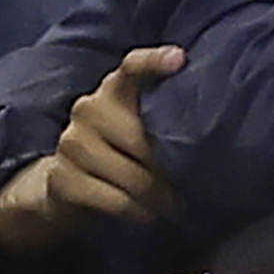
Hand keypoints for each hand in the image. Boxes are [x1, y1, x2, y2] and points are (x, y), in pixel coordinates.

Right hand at [0, 45, 186, 260]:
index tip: (180, 59)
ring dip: (158, 196)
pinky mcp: (61, 178)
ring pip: (130, 174)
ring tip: (174, 205)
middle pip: (140, 137)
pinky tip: (148, 214)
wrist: (64, 185)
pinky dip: (137, 211)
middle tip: (191, 184)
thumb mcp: (140, 128)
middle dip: (169, 166)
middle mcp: (88, 109)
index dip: (154, 62)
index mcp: (114, 89)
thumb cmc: (119, 152)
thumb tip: (212, 141)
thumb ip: (165, 121)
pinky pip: (114, 199)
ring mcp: (70, 143)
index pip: (132, 67)